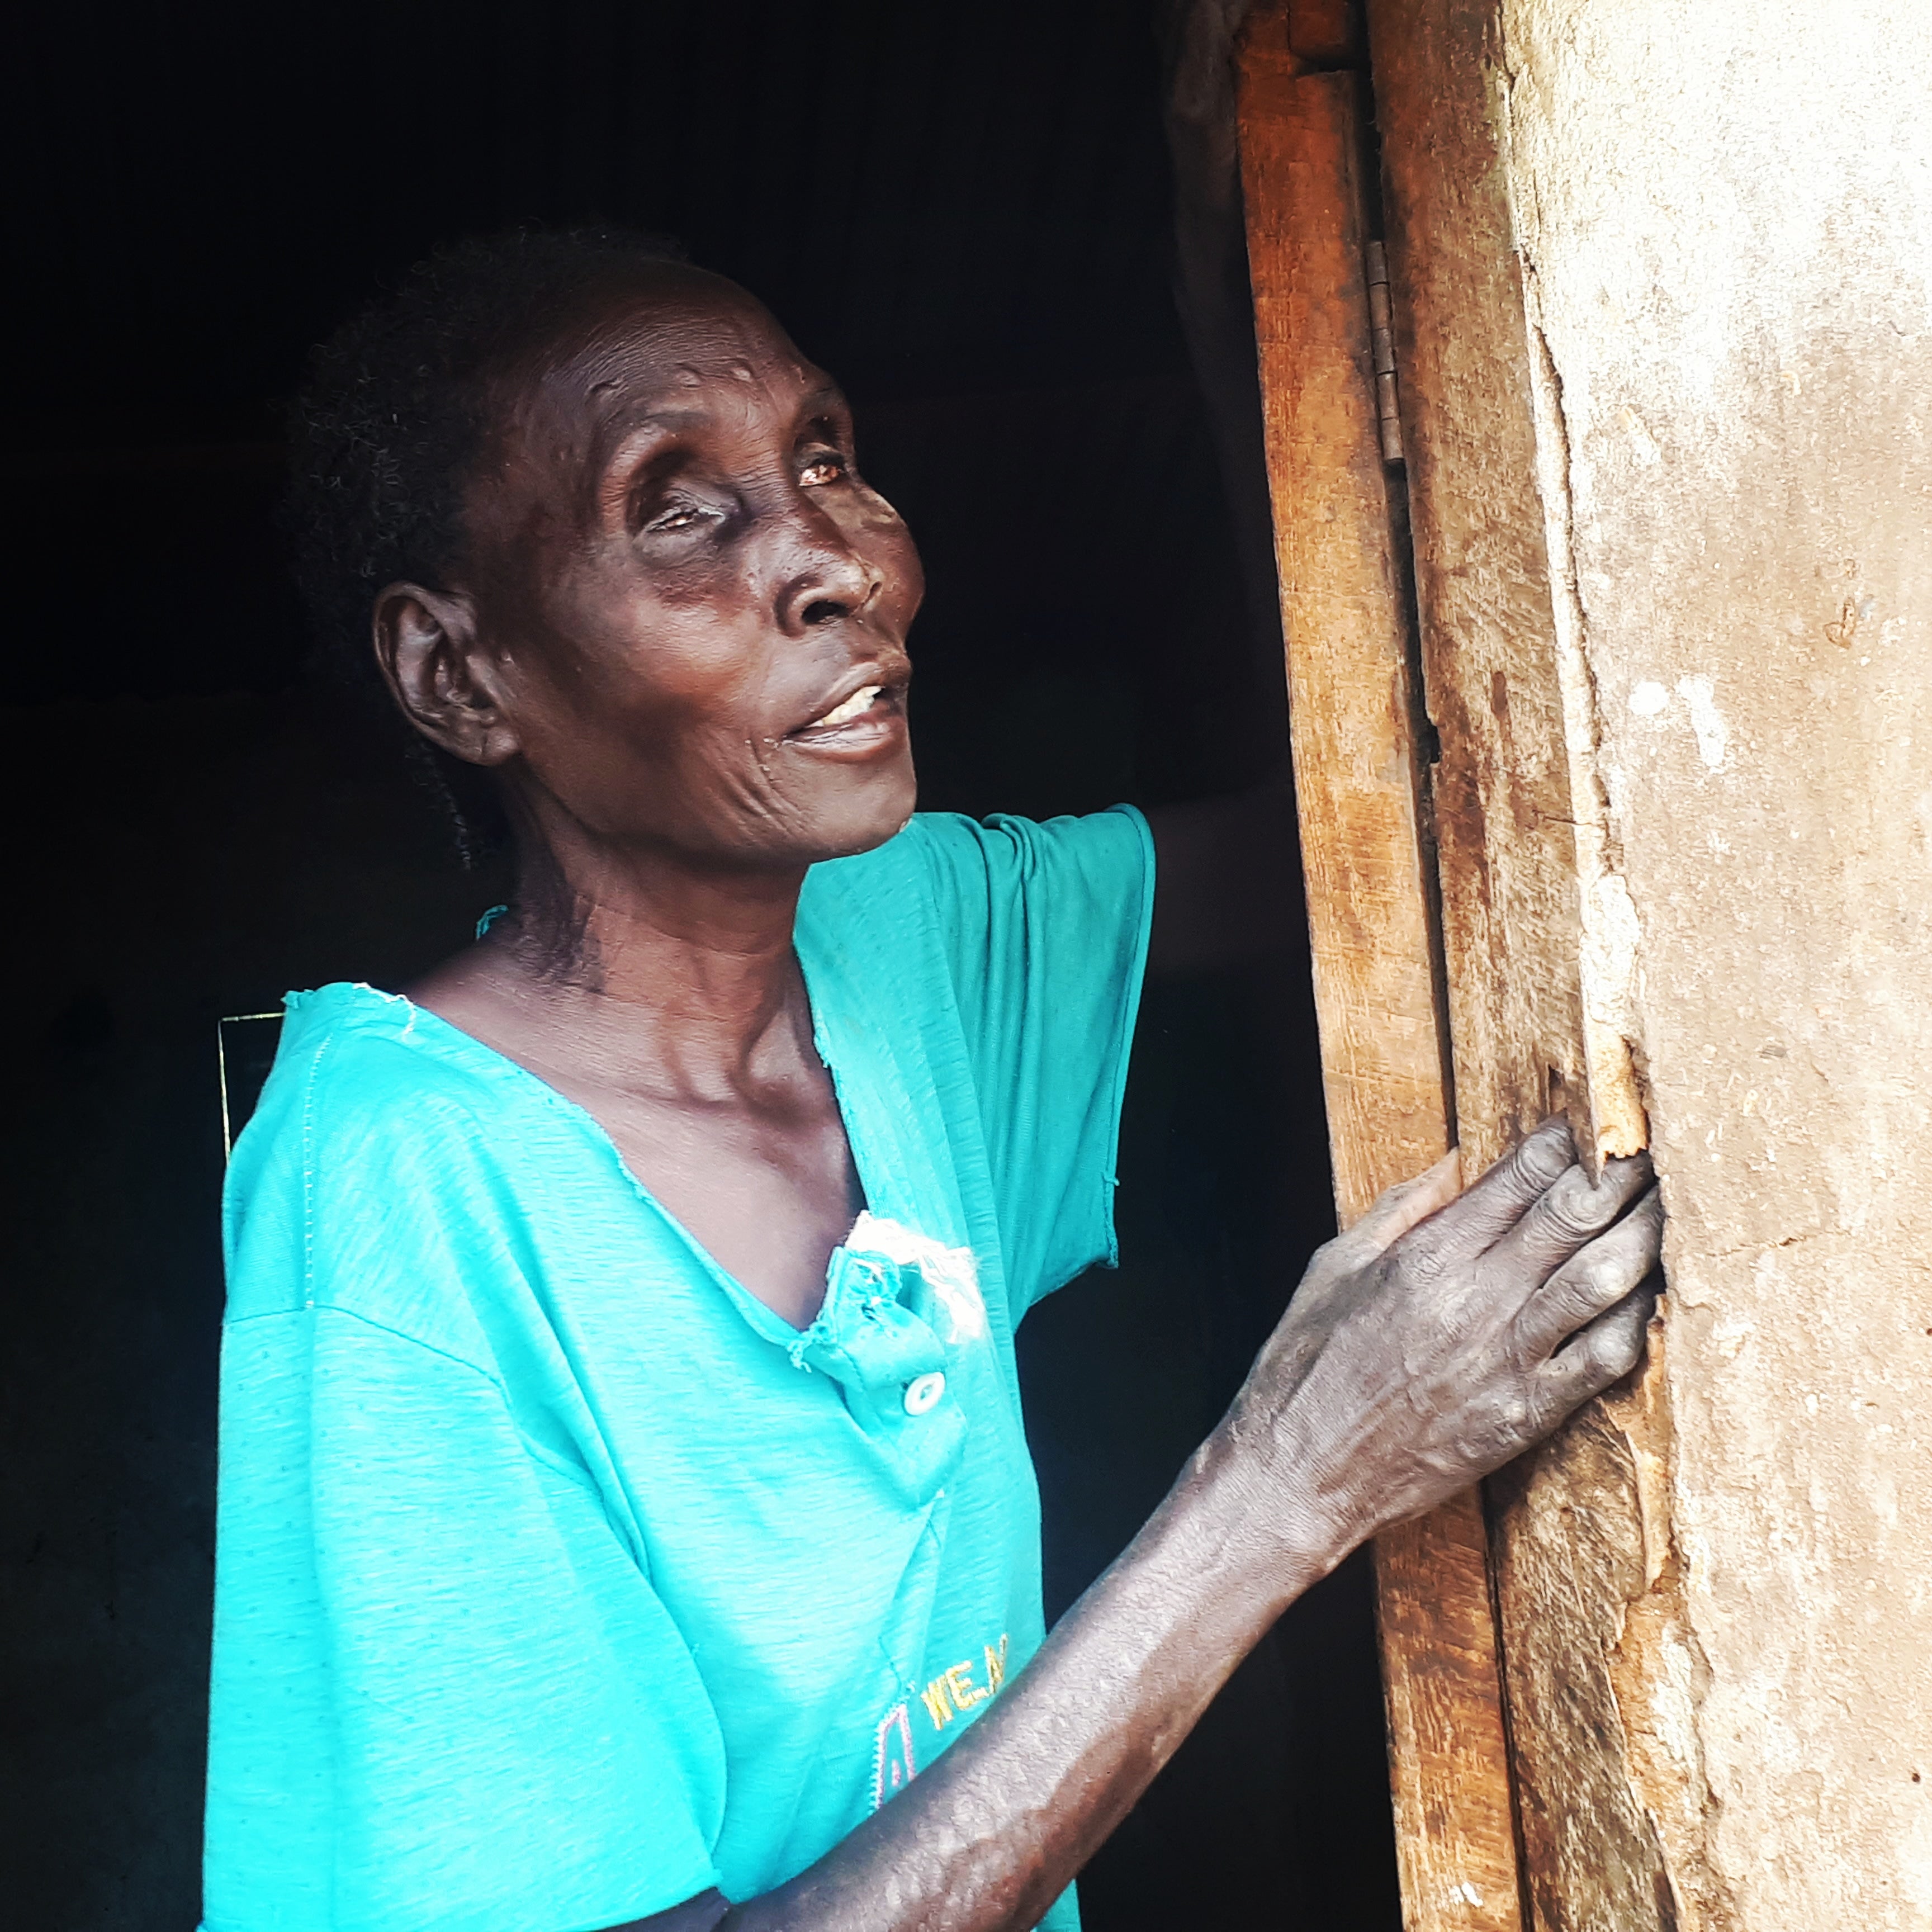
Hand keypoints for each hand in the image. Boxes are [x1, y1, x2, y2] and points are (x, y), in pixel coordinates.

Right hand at [1224, 1118, 1662, 1560]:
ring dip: (1643, 1235)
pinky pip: (1603, 1360)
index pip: (1519, 1177)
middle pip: (1573, 1215)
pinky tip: (1653, 1297)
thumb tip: (1454, 1160)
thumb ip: (1400, 1209)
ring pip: (1602, 1278)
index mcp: (1427, 1255)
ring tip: (1667, 1209)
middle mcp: (1475, 1297)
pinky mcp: (1526, 1414)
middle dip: (1619, 1175)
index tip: (1588, 1129)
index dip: (1564, 1144)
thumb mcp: (1335, 1266)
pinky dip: (1637, 1323)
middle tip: (1648, 1152)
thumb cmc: (1306, 1368)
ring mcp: (1507, 1357)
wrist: (1299, 1472)